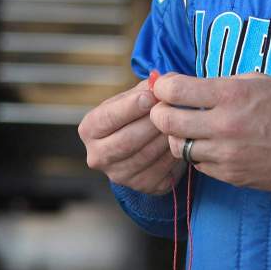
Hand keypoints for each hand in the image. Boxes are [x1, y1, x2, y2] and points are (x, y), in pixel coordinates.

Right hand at [78, 79, 184, 194]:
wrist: (143, 141)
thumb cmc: (137, 112)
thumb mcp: (135, 95)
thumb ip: (146, 88)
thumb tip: (159, 83)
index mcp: (89, 129)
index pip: (107, 118)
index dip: (129, 107)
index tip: (150, 97)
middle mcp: (97, 156)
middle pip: (126, 141)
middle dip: (151, 124)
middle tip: (171, 110)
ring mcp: (118, 175)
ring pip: (145, 157)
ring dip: (165, 138)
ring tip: (179, 122)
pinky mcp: (141, 186)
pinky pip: (160, 171)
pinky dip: (173, 154)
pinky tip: (180, 140)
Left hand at [150, 72, 270, 190]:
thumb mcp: (257, 80)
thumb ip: (220, 83)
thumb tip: (186, 85)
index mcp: (231, 94)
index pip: (174, 90)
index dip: (162, 86)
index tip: (163, 86)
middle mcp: (224, 125)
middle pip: (166, 121)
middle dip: (159, 113)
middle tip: (164, 108)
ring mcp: (226, 154)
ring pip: (178, 146)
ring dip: (178, 136)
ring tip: (190, 127)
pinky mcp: (231, 175)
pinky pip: (198, 165)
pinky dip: (198, 154)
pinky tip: (210, 144)